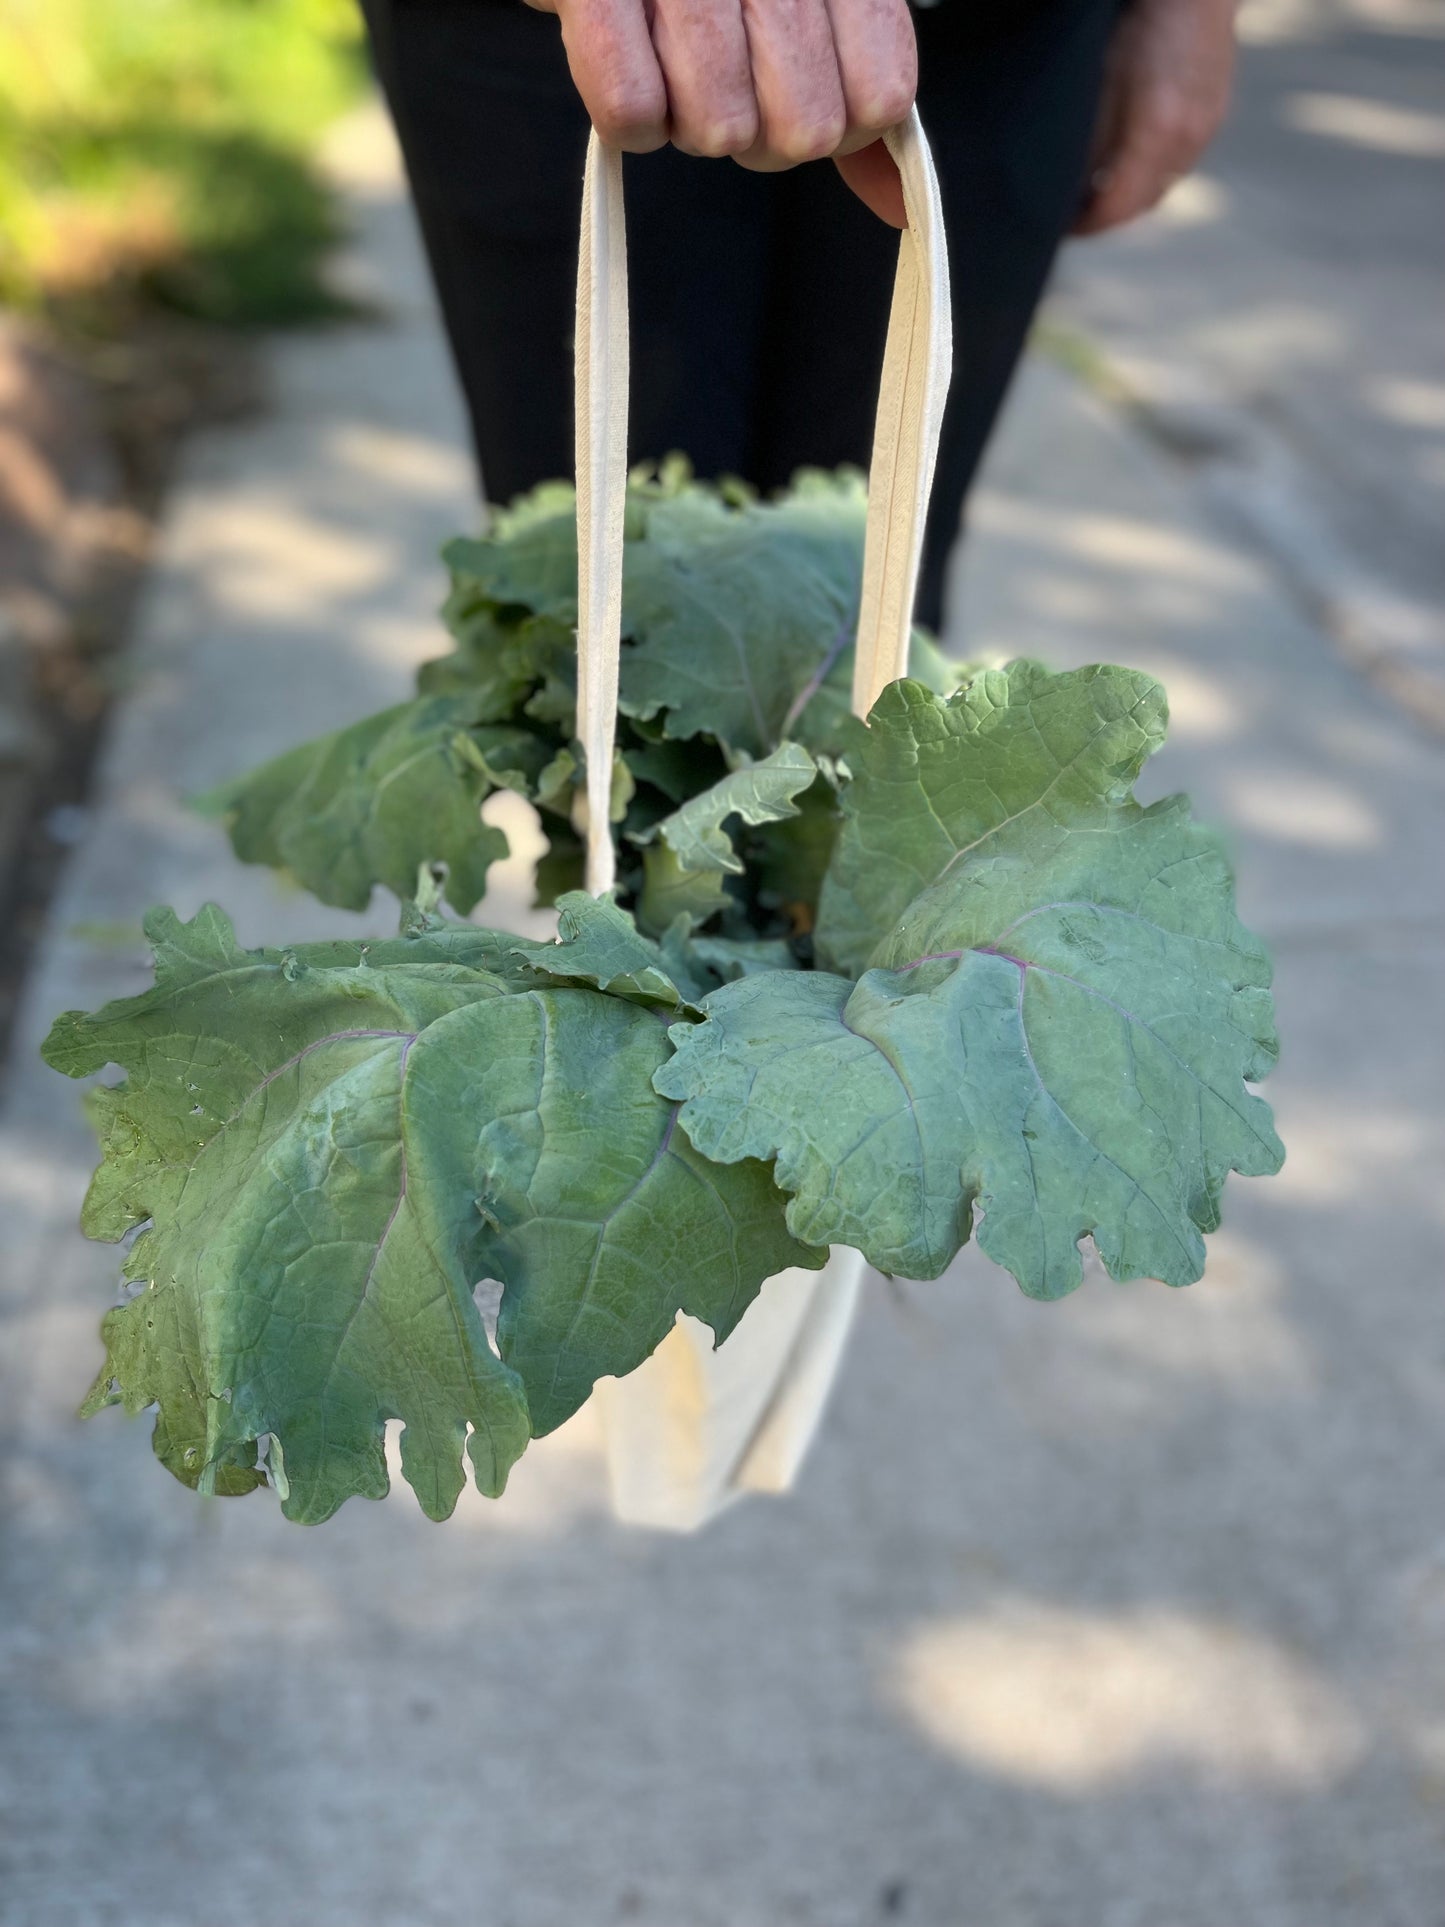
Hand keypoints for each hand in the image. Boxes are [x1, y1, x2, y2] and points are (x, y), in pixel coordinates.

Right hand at [523, 0, 915, 225]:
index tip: (797, 95)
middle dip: (762, 133)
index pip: (882, 99)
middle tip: (728, 81)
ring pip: (719, 128)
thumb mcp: (812, 2)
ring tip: (673, 57)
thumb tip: (897, 203)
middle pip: (805, 132)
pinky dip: (629, 118)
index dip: (839, 127)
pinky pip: (631, 111)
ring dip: (689, 120)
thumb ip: (859, 87)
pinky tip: (633, 64)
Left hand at [1073, 0, 1236, 236]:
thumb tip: (1073, 187)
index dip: (1087, 225)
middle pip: (1142, 204)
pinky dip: (1152, 172)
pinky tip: (1131, 158)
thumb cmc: (1142, 19)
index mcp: (1156, 130)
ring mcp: (1206, 129)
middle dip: (1107, 216)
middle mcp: (1187, 138)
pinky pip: (1179, 163)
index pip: (1118, 207)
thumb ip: (1090, 139)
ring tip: (1099, 189)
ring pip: (1162, 186)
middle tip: (1075, 215)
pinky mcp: (1214, 117)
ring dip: (1131, 196)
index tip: (1064, 228)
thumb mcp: (1101, 77)